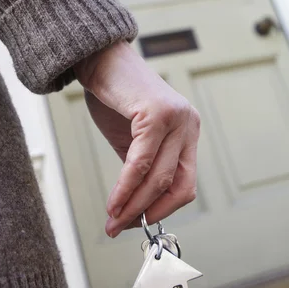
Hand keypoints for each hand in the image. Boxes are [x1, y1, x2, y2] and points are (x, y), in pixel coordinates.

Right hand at [74, 41, 199, 237]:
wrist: (99, 59)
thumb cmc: (114, 97)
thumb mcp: (131, 139)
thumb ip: (139, 169)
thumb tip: (133, 210)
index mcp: (187, 133)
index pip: (184, 183)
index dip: (162, 209)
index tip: (137, 223)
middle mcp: (188, 125)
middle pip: (176, 185)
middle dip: (147, 212)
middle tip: (119, 228)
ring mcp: (176, 118)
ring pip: (158, 177)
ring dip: (133, 205)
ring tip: (112, 220)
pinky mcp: (157, 113)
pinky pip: (140, 162)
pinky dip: (125, 187)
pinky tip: (113, 201)